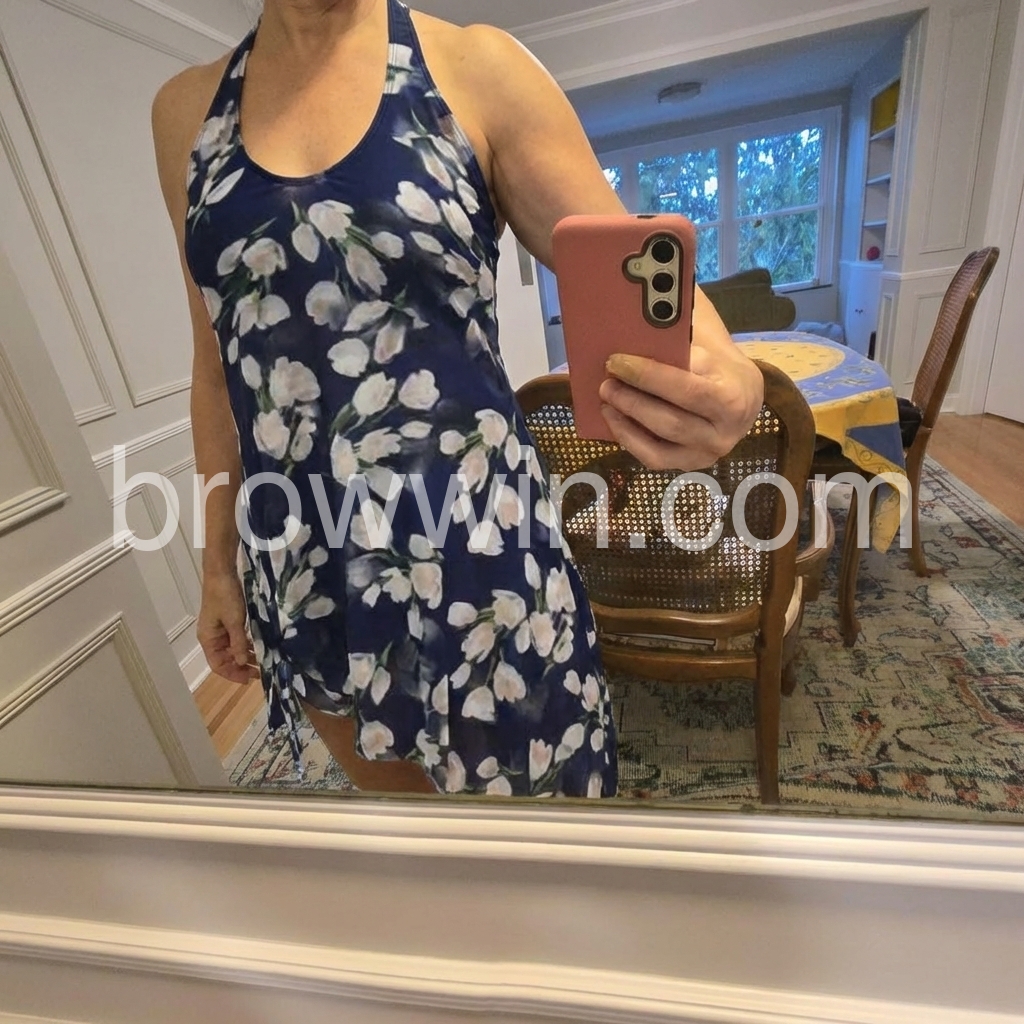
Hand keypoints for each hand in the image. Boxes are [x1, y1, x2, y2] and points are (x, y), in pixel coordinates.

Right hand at [198, 572, 254, 684]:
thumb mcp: (234, 621)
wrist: (222, 573)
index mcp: (208, 639)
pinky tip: (257, 647)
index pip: (217, 665)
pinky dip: (245, 645)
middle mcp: (212, 637)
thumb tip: (242, 663)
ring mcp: (219, 629)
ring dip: (244, 656)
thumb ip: (238, 643)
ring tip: (261, 662)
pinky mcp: (228, 621)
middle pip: (224, 659)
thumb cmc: (225, 597)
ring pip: (232, 650)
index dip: (232, 674)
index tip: (249, 679)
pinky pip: (236, 639)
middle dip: (240, 667)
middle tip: (259, 672)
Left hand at [598, 287, 763, 470]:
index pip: (686, 388)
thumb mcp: (708, 341)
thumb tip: (641, 315)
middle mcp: (725, 431)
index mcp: (734, 396)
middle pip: (671, 419)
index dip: (648, 376)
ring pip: (661, 440)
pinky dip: (629, 439)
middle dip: (633, 398)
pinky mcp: (690, 464)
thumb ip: (681, 333)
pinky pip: (654, 458)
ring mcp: (708, 452)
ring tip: (606, 397)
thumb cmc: (718, 361)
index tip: (617, 360)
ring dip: (627, 418)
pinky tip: (614, 419)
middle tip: (606, 379)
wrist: (743, 393)